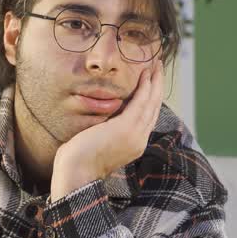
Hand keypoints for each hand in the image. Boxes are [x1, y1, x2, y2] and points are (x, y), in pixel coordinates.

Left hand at [50, 59, 164, 200]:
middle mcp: (140, 140)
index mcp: (134, 144)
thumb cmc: (80, 160)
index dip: (153, 99)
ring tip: (157, 64)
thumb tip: (105, 120)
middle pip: (155, 108)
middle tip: (160, 67)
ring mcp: (135, 134)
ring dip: (156, 81)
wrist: (76, 173)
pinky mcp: (127, 127)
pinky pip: (141, 102)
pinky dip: (145, 86)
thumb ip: (107, 131)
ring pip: (152, 102)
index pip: (148, 117)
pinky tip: (146, 73)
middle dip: (158, 86)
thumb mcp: (99, 142)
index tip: (153, 82)